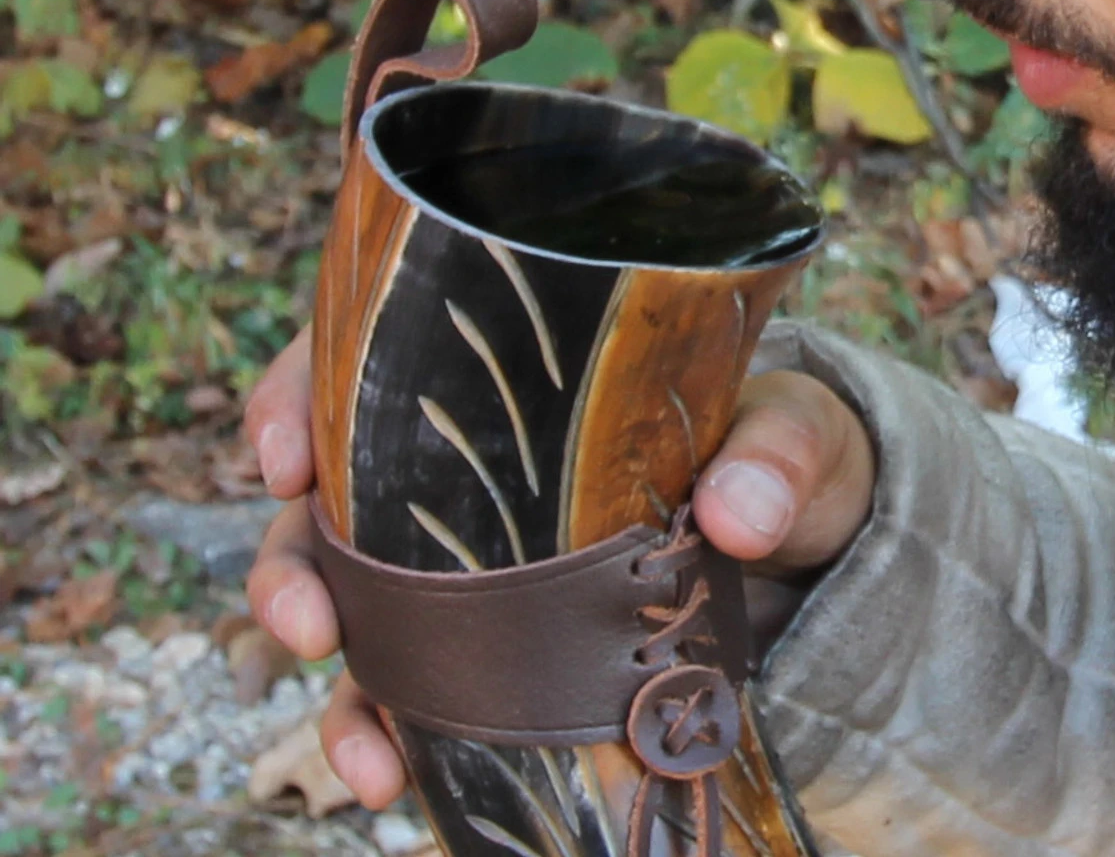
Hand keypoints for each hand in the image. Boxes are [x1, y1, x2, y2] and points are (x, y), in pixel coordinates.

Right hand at [244, 332, 875, 809]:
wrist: (809, 543)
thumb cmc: (783, 454)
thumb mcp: (795, 431)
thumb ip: (777, 452)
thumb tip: (735, 516)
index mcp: (517, 377)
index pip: (370, 355)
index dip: (300, 396)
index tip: (284, 457)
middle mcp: (469, 463)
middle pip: (329, 492)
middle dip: (289, 561)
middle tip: (308, 623)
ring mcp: (473, 556)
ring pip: (347, 595)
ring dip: (330, 675)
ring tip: (363, 748)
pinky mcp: (498, 638)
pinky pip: (407, 678)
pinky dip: (382, 728)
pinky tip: (392, 781)